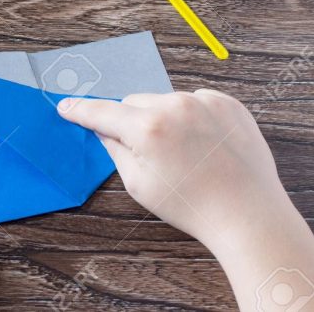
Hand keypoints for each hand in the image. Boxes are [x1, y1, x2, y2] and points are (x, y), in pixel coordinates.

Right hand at [58, 89, 283, 245]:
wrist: (247, 213)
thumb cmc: (191, 205)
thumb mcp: (139, 184)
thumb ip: (115, 150)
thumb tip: (103, 129)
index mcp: (147, 129)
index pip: (102, 112)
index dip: (81, 110)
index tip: (66, 106)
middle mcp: (174, 106)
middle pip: (134, 102)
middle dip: (132, 121)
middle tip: (147, 151)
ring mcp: (204, 101)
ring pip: (164, 100)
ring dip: (163, 117)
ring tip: (183, 152)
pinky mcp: (228, 103)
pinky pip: (195, 100)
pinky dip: (191, 115)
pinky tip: (203, 143)